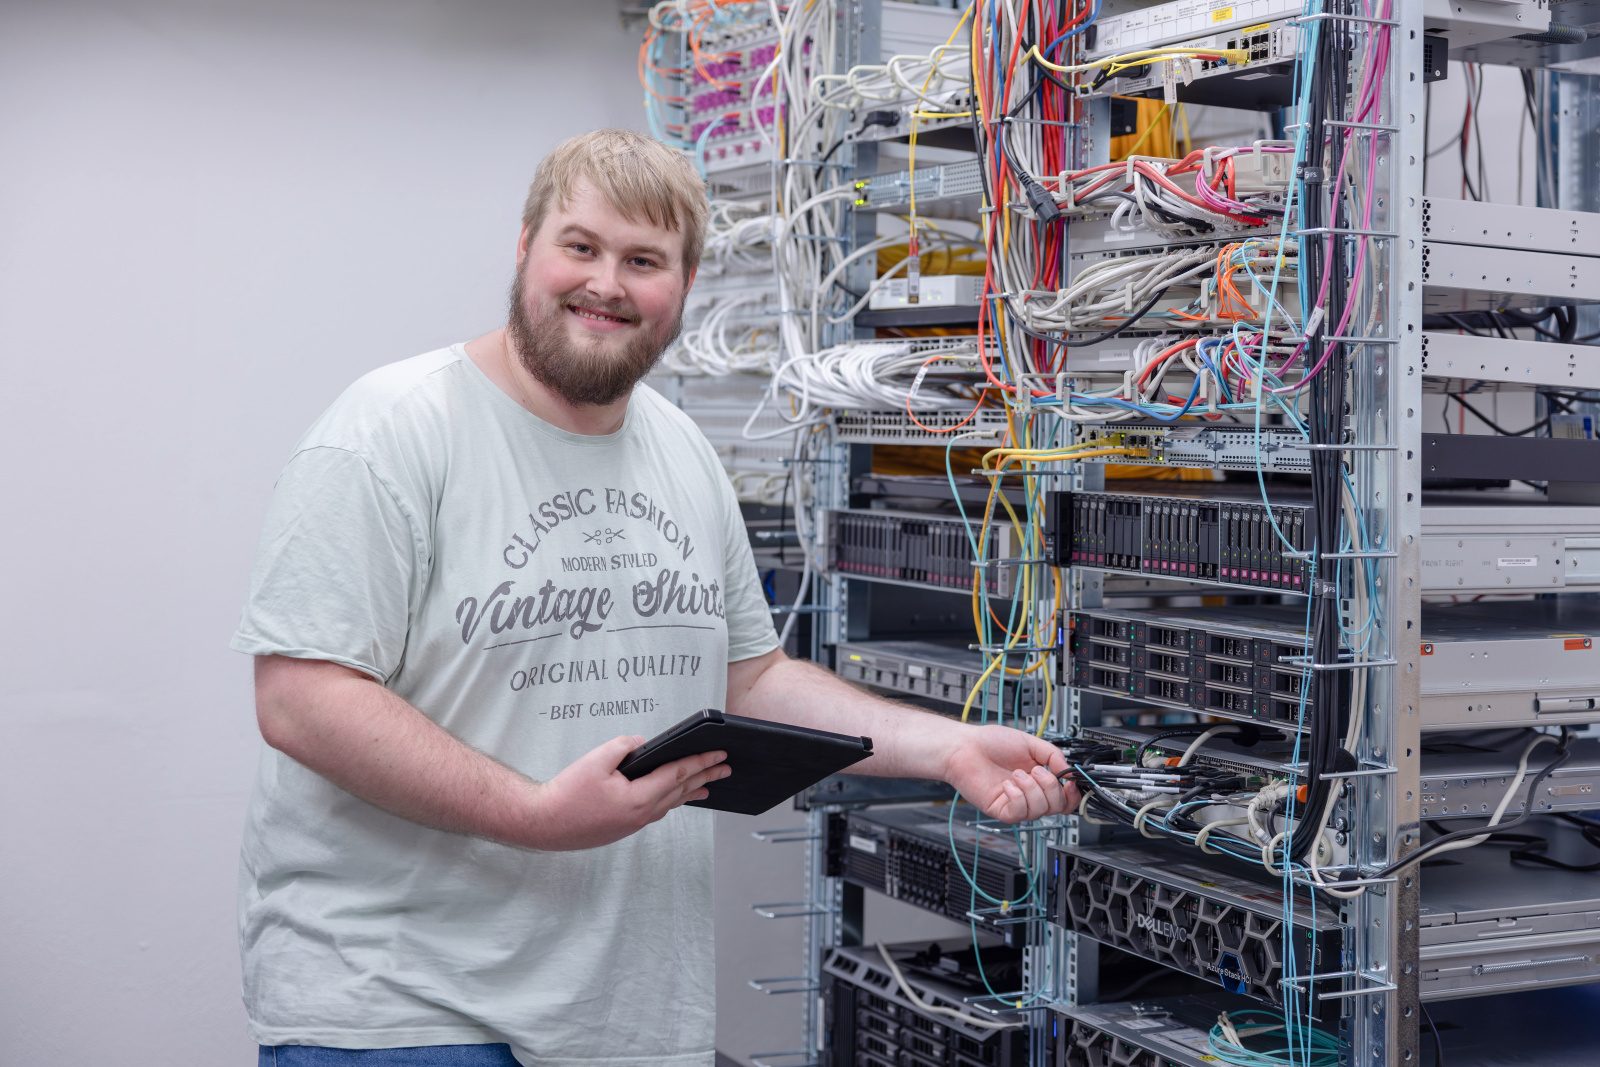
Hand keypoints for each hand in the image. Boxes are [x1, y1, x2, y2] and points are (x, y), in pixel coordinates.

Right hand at [528, 734, 730, 849]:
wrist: (544, 823)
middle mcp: (642, 814)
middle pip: (680, 791)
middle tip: (725, 768)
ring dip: (691, 791)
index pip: (679, 775)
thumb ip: (625, 747)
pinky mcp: (623, 827)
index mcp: (639, 798)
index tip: (720, 754)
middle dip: (705, 777)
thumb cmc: (567, 793)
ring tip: (708, 786)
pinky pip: (656, 810)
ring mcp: (633, 824)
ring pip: (670, 803)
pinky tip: (673, 797)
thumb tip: (643, 745)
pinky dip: (672, 800)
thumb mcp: (597, 759)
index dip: (701, 762)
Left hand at [941, 724, 1079, 823]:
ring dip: (1031, 788)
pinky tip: (1007, 784)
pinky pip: (1019, 812)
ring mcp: (1015, 803)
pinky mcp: (1001, 810)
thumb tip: (1068, 771)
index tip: (1070, 783)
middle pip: (1057, 807)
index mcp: (1038, 779)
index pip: (1064, 799)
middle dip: (1050, 786)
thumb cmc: (990, 743)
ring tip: (1016, 774)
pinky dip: (1017, 796)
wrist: (964, 747)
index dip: (1072, 795)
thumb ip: (1052, 755)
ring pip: (1040, 810)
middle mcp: (1029, 794)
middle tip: (1035, 770)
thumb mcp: (1030, 742)